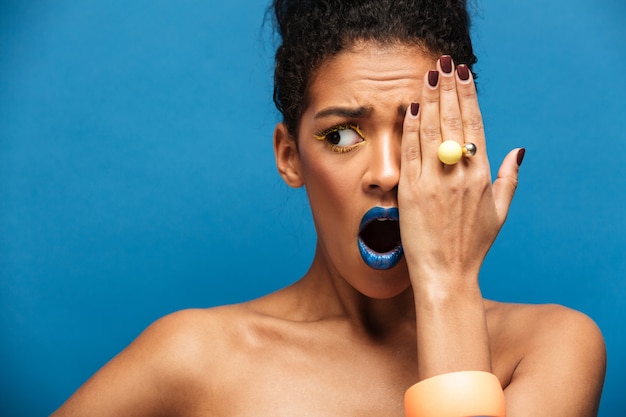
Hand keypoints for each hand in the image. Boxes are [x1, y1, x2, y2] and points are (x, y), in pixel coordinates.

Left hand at [398, 56, 522, 289]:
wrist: (446, 274)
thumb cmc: (472, 245)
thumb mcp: (499, 212)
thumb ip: (510, 179)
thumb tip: (519, 151)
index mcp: (482, 175)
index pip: (475, 125)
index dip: (468, 97)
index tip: (463, 76)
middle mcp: (459, 174)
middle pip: (453, 121)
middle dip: (447, 88)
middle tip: (443, 64)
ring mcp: (434, 181)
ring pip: (430, 131)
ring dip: (428, 100)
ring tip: (427, 76)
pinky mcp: (411, 191)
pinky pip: (409, 152)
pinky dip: (409, 128)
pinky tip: (409, 108)